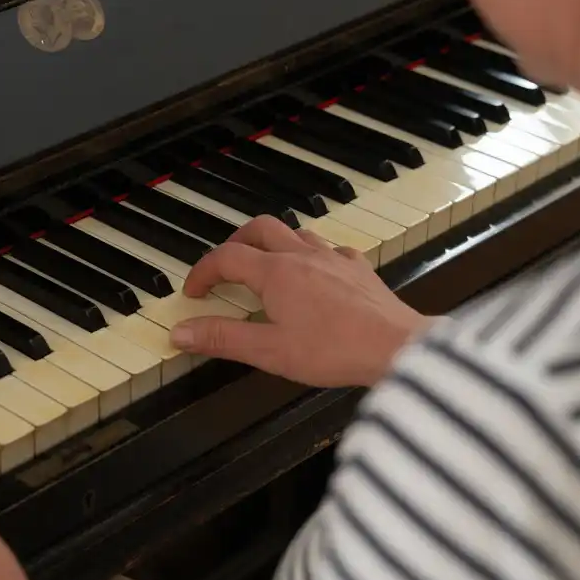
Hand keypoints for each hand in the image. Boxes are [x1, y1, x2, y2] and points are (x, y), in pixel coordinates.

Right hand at [169, 216, 433, 386]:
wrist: (397, 348)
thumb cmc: (336, 351)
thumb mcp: (269, 351)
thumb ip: (223, 339)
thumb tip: (182, 332)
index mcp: (276, 273)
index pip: (226, 258)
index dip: (203, 272)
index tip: (195, 291)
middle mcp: (304, 256)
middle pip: (260, 228)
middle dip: (235, 242)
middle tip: (224, 265)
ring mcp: (335, 259)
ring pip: (296, 233)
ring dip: (274, 242)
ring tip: (265, 263)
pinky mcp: (360, 270)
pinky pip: (332, 249)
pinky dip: (315, 254)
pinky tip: (318, 272)